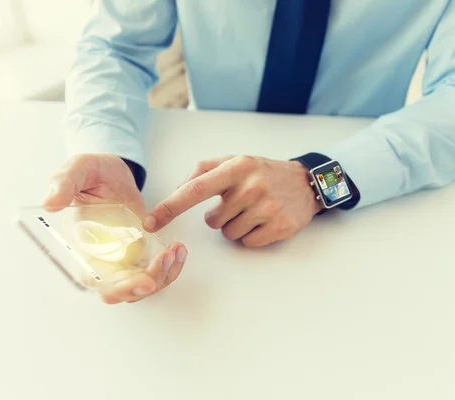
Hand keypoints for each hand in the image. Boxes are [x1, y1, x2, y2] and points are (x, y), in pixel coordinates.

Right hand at [42, 154, 187, 303]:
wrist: (113, 173)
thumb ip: (64, 183)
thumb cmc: (92, 172)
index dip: (118, 286)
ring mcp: (120, 259)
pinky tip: (178, 250)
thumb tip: (49, 203)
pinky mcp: (138, 254)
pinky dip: (170, 268)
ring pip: (141, 287)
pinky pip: (154, 273)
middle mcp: (99, 259)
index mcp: (80, 245)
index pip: (95, 279)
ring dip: (162, 276)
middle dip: (145, 285)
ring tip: (176, 250)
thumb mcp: (78, 169)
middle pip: (120, 291)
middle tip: (165, 263)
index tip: (144, 282)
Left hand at [143, 155, 321, 246]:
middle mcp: (251, 186)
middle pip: (212, 220)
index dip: (170, 207)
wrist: (304, 183)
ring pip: (229, 234)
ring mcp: (267, 207)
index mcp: (236, 167)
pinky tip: (264, 220)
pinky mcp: (279, 227)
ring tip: (253, 211)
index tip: (150, 222)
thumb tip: (178, 189)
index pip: (195, 189)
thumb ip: (203, 170)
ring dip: (236, 226)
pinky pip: (247, 242)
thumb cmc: (262, 172)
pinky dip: (251, 235)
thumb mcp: (234, 161)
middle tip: (240, 203)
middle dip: (220, 216)